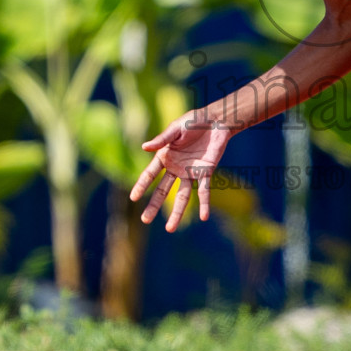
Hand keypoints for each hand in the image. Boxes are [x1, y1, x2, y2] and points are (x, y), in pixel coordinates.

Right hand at [130, 111, 233, 231]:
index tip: (133, 198)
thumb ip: (162, 140)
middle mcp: (176, 168)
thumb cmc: (193, 121)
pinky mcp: (206, 172)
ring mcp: (190, 172)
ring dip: (177, 213)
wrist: (216, 120)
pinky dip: (204, 204)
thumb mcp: (176, 129)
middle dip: (154, 205)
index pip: (150, 175)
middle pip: (162, 191)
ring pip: (182, 196)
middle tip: (145, 220)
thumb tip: (143, 147)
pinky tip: (203, 217)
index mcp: (165, 157)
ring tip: (170, 229)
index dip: (141, 186)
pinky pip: (204, 191)